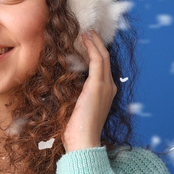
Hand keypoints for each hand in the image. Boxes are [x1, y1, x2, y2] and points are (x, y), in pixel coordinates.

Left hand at [62, 30, 116, 152]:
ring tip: (87, 32)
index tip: (88, 43)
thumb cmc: (77, 130)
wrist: (84, 141)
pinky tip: (84, 39)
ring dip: (95, 42)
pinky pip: (97, 60)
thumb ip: (76, 96)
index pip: (103, 68)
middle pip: (105, 59)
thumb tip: (64, 88)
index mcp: (106, 93)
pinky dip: (92, 47)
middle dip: (97, 44)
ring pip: (103, 56)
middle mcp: (110, 87)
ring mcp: (106, 86)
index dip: (96, 54)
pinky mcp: (98, 85)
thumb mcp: (77, 108)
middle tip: (89, 32)